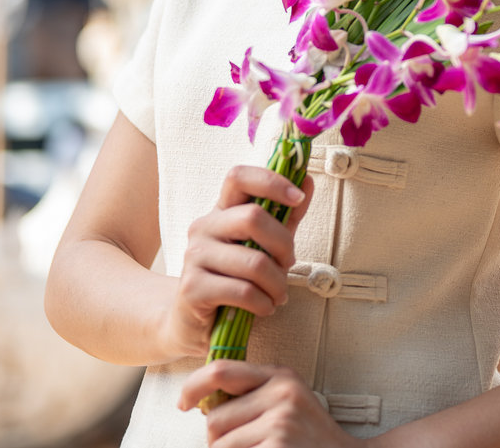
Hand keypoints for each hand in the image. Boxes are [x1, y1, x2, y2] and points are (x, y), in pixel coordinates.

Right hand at [158, 166, 313, 358]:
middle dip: (283, 245)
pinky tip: (264, 308)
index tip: (298, 197)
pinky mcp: (192, 288)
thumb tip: (307, 182)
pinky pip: (243, 291)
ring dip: (277, 284)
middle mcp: (203, 227)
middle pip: (253, 217)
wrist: (193, 322)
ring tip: (278, 295)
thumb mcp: (264, 245)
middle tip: (288, 265)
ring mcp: (194, 256)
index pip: (239, 177)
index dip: (271, 181)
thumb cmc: (235, 279)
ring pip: (254, 262)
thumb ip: (285, 216)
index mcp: (221, 211)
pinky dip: (263, 303)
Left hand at [179, 360, 356, 447]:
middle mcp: (281, 393)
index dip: (193, 386)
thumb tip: (202, 402)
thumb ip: (252, 395)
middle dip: (217, 440)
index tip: (182, 402)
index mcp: (281, 376)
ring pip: (220, 444)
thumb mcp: (286, 402)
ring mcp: (281, 421)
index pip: (221, 370)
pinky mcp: (278, 446)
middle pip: (215, 418)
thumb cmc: (309, 436)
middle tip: (241, 447)